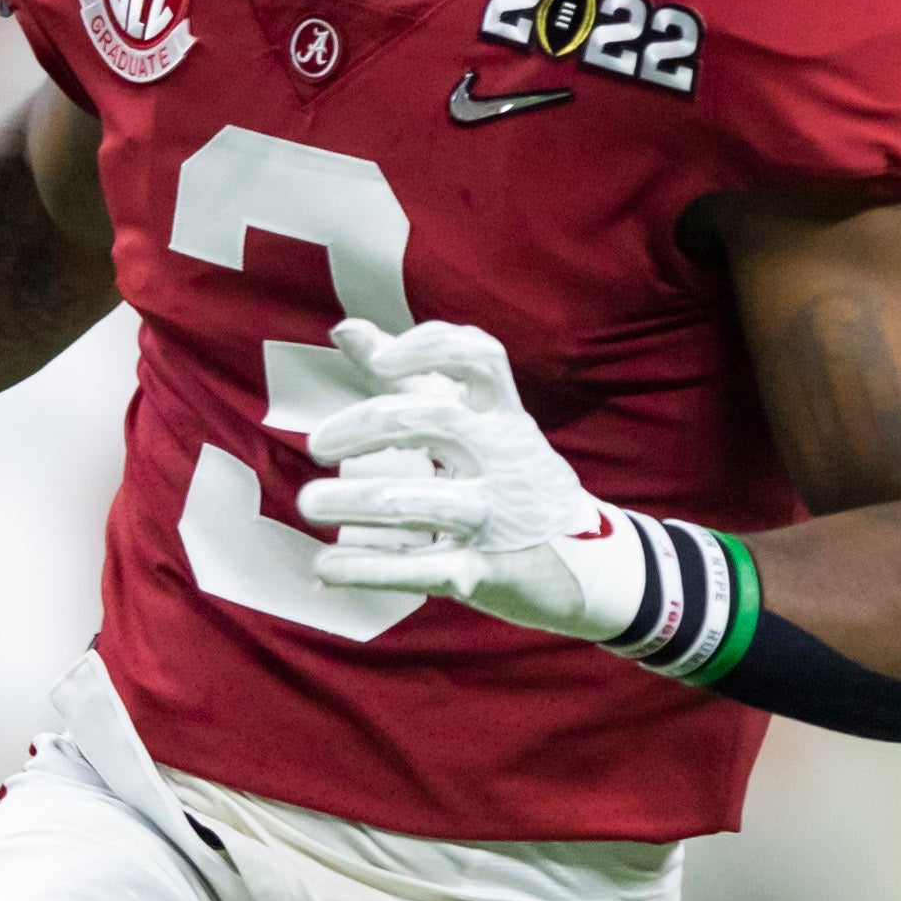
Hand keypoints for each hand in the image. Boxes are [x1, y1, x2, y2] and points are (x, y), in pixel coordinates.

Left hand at [300, 318, 640, 640]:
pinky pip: (424, 569)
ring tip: (309, 503)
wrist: (591, 566)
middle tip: (319, 446)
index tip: (378, 362)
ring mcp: (501, 516)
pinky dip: (371, 570)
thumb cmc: (510, 480)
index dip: (428, 347)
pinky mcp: (488, 571)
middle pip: (438, 422)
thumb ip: (409, 378)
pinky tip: (326, 569)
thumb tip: (347, 330)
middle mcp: (507, 459)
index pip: (479, 358)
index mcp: (504, 417)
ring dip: (360, 501)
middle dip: (369, 427)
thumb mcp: (474, 424)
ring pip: (429, 502)